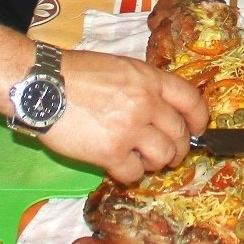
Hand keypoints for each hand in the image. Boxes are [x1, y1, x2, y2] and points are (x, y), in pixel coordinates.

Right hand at [40, 49, 208, 184]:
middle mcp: (146, 104)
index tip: (198, 130)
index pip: (191, 101)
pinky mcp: (110, 153)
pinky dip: (130, 174)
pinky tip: (119, 166)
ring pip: (163, 157)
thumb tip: (159, 108)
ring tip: (142, 161)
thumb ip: (144, 86)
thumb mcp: (120, 68)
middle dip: (178, 149)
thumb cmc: (75, 73)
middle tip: (168, 155)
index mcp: (150, 80)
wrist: (43, 85)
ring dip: (155, 163)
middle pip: (180, 134)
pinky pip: (134, 173)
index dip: (200, 119)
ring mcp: (130, 129)